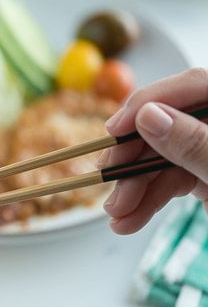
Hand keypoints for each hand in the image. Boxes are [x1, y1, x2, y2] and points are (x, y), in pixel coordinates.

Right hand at [97, 67, 207, 233]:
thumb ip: (196, 144)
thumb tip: (150, 117)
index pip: (192, 86)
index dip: (147, 104)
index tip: (114, 132)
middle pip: (168, 126)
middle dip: (135, 161)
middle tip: (109, 187)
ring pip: (164, 159)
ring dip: (136, 189)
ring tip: (117, 217)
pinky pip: (171, 181)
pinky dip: (149, 201)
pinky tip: (130, 220)